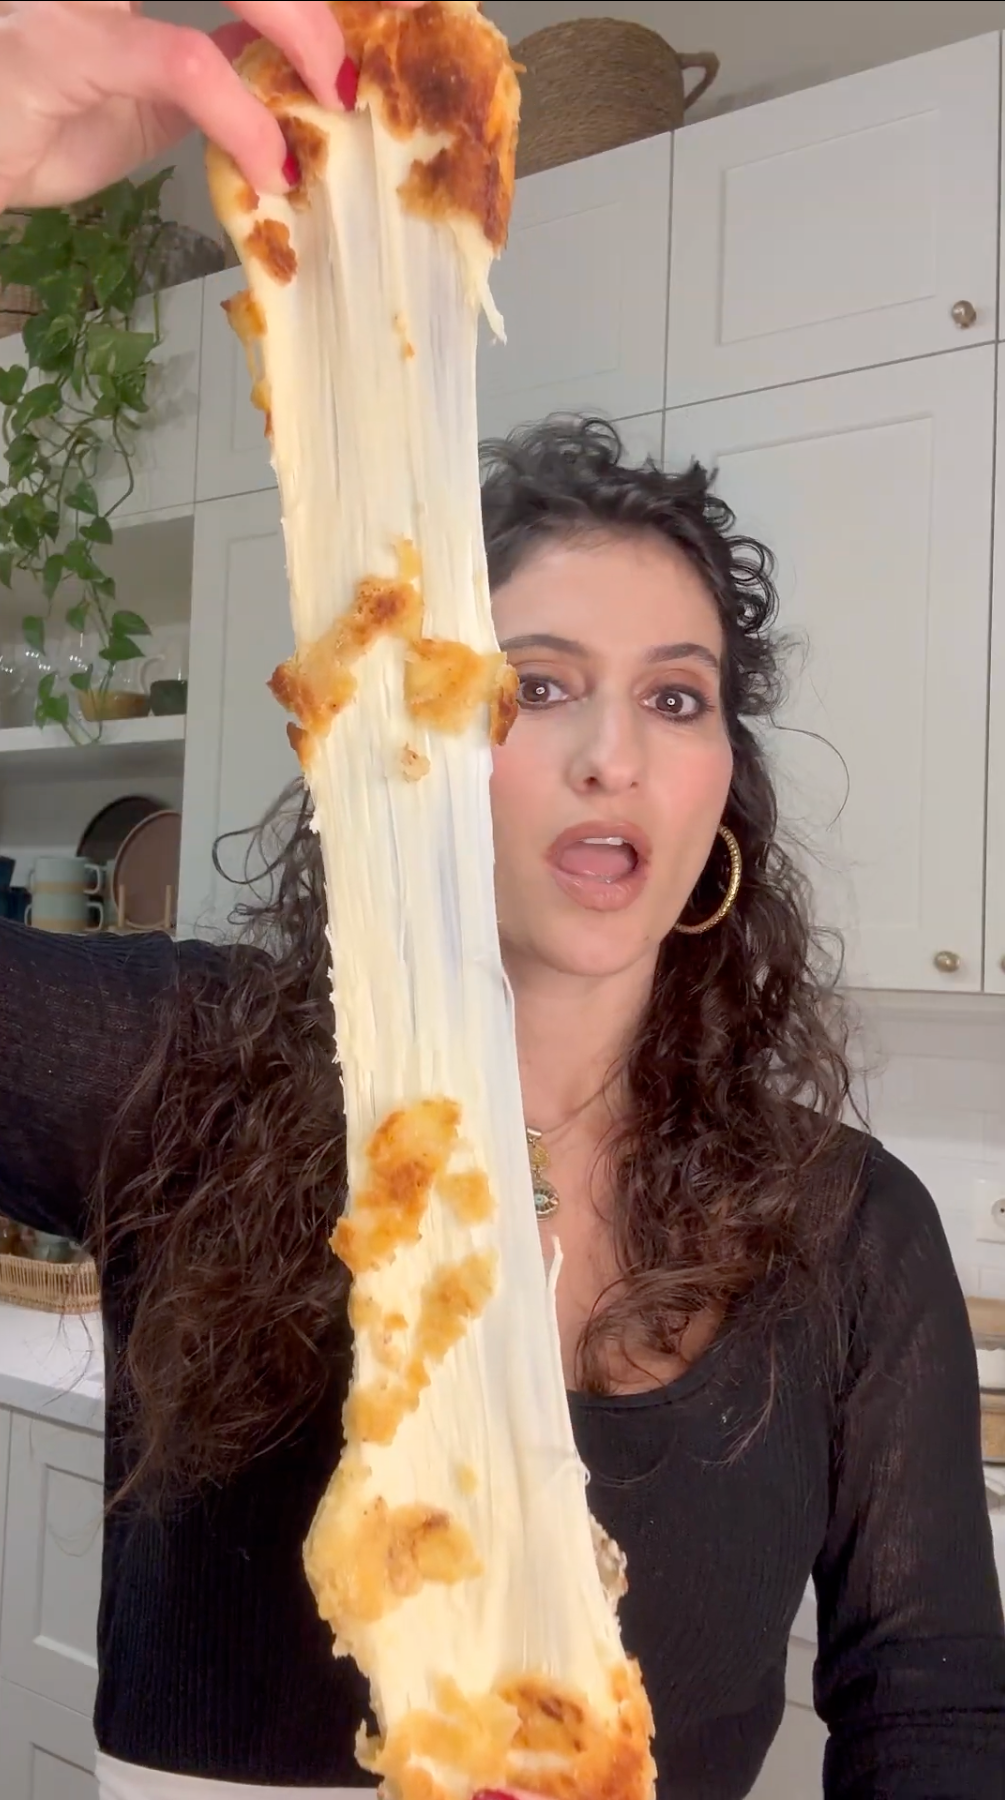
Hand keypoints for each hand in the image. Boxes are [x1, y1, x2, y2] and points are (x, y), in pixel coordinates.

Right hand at [0, 1, 423, 211]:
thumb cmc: (42, 121)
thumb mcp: (147, 90)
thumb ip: (214, 63)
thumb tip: (283, 63)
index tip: (400, 1)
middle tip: (400, 17)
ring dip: (302, 25)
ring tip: (337, 92)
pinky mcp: (71, 43)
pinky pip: (185, 65)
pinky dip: (243, 118)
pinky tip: (269, 165)